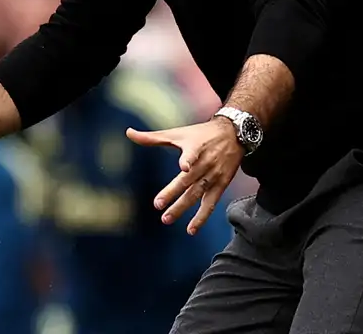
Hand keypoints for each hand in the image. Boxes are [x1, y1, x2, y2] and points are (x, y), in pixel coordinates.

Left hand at [126, 118, 242, 234]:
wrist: (234, 134)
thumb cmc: (200, 134)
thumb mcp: (178, 133)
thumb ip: (152, 137)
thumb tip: (128, 132)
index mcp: (195, 147)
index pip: (192, 153)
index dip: (188, 159)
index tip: (184, 166)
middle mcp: (205, 163)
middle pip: (188, 180)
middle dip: (173, 192)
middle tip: (158, 205)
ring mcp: (213, 175)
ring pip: (197, 194)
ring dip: (182, 207)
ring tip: (166, 219)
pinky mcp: (221, 185)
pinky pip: (210, 204)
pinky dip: (202, 217)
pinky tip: (191, 230)